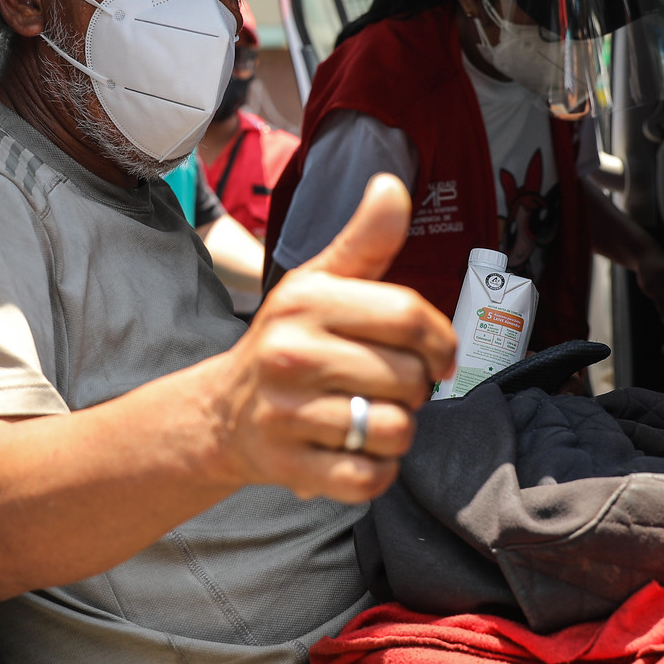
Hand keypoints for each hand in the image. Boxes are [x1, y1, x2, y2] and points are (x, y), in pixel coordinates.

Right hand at [210, 175, 457, 502]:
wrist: (223, 411)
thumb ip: (364, 240)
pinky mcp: (291, 467)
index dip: (440, 339)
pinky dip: (376, 470)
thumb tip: (392, 186)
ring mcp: (288, 414)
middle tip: (387, 386)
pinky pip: (371, 477)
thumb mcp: (320, 282)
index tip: (438, 354)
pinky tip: (354, 448)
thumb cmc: (288, 341)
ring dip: (397, 430)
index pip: (408, 316)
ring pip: (396, 431)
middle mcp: (292, 355)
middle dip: (415, 388)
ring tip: (369, 415)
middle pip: (410, 379)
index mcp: (307, 302)